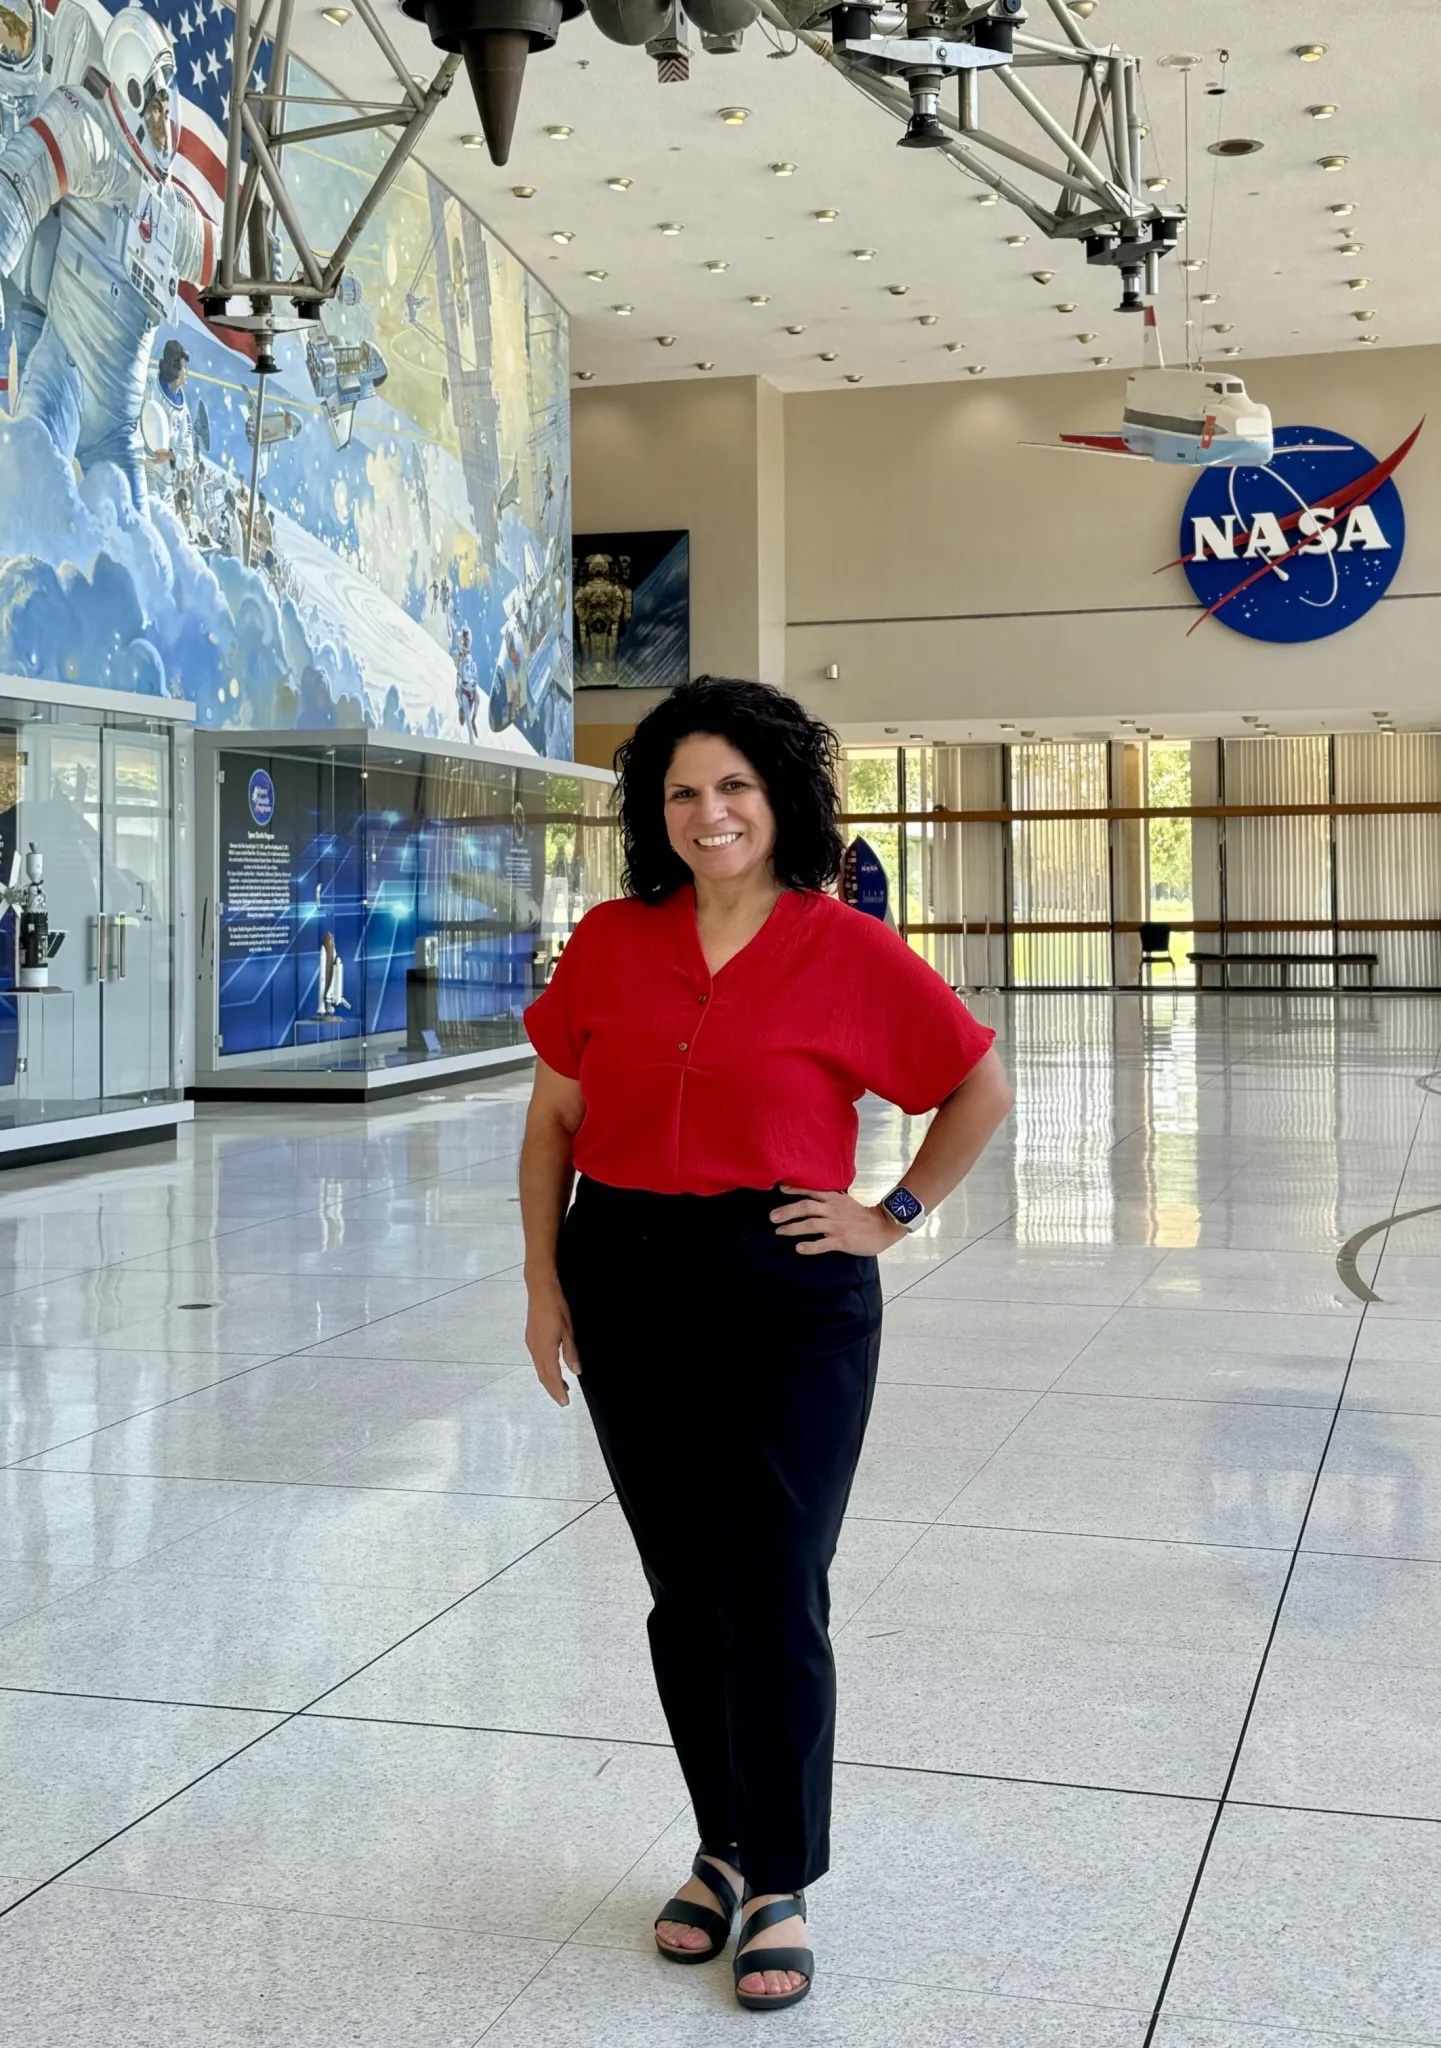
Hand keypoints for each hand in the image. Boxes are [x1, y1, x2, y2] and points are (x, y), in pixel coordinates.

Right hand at [524, 1273, 580, 1405]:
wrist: (540, 1289)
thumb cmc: (557, 1307)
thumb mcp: (568, 1330)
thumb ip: (571, 1352)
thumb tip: (576, 1371)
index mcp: (545, 1349)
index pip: (551, 1376)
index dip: (557, 1391)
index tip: (565, 1402)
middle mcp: (535, 1349)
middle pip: (543, 1376)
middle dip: (552, 1389)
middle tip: (563, 1400)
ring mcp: (531, 1344)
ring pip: (539, 1369)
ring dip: (549, 1380)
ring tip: (561, 1387)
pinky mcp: (531, 1338)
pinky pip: (537, 1360)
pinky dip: (545, 1369)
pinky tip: (552, 1369)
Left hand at [771, 1187, 908, 1256]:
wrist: (883, 1226)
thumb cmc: (862, 1216)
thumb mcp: (845, 1202)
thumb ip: (830, 1200)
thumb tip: (813, 1197)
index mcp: (834, 1199)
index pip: (811, 1191)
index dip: (795, 1190)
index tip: (780, 1190)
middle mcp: (833, 1210)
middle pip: (806, 1207)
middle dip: (787, 1211)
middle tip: (772, 1217)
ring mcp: (837, 1226)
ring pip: (810, 1224)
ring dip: (793, 1228)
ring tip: (780, 1232)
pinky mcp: (842, 1240)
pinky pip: (822, 1244)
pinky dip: (809, 1246)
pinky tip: (799, 1248)